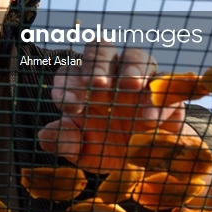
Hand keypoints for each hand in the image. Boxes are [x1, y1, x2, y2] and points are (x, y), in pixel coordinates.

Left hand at [37, 43, 188, 173]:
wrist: (141, 162)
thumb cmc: (105, 147)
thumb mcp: (82, 151)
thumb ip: (64, 142)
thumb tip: (45, 135)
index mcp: (81, 85)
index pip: (69, 73)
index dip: (66, 86)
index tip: (68, 105)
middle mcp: (109, 76)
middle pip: (100, 49)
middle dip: (97, 63)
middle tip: (97, 84)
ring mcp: (139, 81)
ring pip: (135, 55)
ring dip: (132, 67)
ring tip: (130, 85)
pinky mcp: (165, 93)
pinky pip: (166, 84)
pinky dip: (159, 96)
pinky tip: (149, 118)